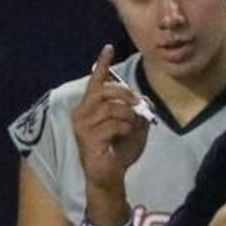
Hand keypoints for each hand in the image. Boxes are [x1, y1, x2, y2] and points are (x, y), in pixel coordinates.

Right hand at [71, 44, 149, 201]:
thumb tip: (144, 99)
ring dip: (128, 117)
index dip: (102, 64)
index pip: (96, 81)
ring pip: (112, 108)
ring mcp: (82, 125)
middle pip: (107, 91)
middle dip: (127, 95)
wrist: (109, 178)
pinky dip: (125, 129)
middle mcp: (81, 113)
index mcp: (90, 108)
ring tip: (131, 129)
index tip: (108, 47)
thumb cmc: (118, 153)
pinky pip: (114, 124)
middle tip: (140, 105)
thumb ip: (138, 112)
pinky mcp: (87, 138)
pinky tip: (123, 138)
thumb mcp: (134, 128)